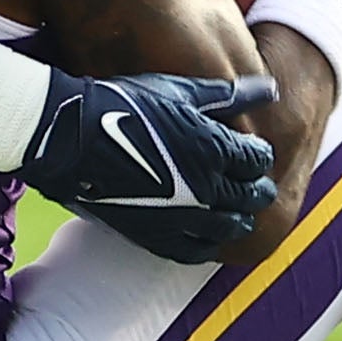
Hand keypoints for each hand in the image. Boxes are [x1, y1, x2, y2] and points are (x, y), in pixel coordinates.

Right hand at [24, 70, 279, 261]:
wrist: (71, 140)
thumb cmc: (123, 105)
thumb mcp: (179, 91)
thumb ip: (229, 94)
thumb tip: (270, 88)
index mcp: (215, 149)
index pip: (258, 160)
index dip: (258, 154)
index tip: (250, 149)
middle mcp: (206, 188)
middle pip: (251, 196)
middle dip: (256, 188)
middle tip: (254, 183)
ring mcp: (182, 218)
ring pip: (231, 228)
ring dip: (239, 218)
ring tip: (236, 211)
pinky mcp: (157, 238)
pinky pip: (197, 252)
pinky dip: (209, 244)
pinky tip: (208, 235)